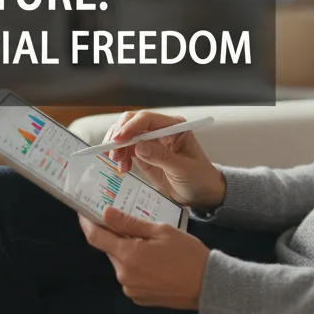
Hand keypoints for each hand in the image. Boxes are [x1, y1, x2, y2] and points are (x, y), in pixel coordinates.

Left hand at [80, 207, 209, 309]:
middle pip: (110, 249)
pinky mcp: (138, 297)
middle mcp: (124, 275)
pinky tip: (156, 262)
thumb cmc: (188, 255)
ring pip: (121, 262)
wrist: (208, 285)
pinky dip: (137, 266)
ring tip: (152, 246)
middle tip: (133, 226)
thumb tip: (106, 213)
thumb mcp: (161, 231)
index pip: (95, 237)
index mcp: (128, 255)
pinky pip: (130, 276)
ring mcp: (130, 289)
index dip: (86, 223)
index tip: (83, 212)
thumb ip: (130, 223)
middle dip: (117, 237)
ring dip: (129, 252)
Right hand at [103, 111, 226, 210]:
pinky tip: (123, 168)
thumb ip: (161, 157)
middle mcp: (161, 130)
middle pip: (132, 122)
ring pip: (126, 135)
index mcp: (174, 127)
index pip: (147, 119)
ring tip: (118, 162)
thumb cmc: (199, 178)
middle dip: (120, 135)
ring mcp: (151, 142)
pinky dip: (120, 157)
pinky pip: (126, 150)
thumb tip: (139, 146)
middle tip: (113, 152)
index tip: (119, 139)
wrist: (200, 194)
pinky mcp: (144, 154)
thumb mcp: (183, 169)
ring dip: (117, 147)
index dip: (131, 126)